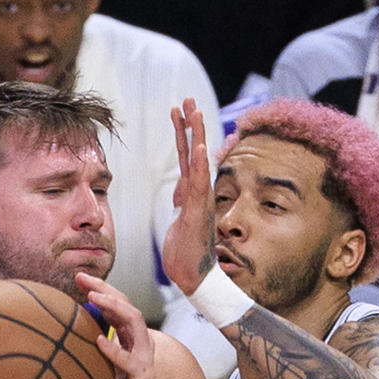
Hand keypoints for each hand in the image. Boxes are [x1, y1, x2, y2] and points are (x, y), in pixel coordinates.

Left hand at [77, 273, 161, 378]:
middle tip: (82, 279)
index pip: (118, 306)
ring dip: (114, 307)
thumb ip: (87, 352)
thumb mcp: (97, 370)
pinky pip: (130, 360)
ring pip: (135, 323)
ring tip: (94, 299)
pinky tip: (99, 341)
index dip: (101, 290)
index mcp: (130, 340)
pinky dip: (115, 350)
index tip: (78, 279)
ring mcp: (144, 359)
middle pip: (127, 306)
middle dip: (106, 289)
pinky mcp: (143, 378)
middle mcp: (140, 344)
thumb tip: (60, 335)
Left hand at [160, 98, 216, 297]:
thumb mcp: (178, 222)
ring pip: (198, 163)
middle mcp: (199, 194)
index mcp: (192, 194)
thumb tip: (178, 193)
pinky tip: (199, 147)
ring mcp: (200, 202)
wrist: (194, 279)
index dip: (183, 134)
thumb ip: (180, 204)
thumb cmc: (186, 255)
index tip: (179, 110)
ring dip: (196, 137)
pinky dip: (200, 165)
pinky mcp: (198, 213)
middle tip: (187, 99)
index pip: (187, 157)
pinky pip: (199, 185)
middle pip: (194, 153)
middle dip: (191, 125)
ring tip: (193, 111)